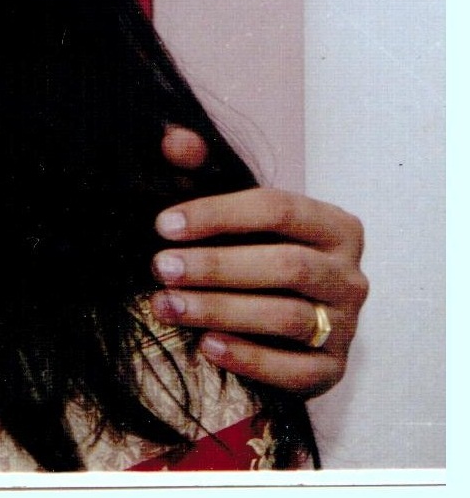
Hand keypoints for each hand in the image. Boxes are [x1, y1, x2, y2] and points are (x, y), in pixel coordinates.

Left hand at [148, 126, 367, 395]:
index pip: (278, 208)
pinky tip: (206, 345)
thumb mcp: (229, 206)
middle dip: (216, 266)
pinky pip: (295, 370)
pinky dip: (249, 358)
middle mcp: (350, 275)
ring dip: (220, 311)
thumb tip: (174, 140)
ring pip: (288, 318)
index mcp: (333, 225)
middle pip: (287, 266)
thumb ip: (201, 169)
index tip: (162, 224)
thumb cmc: (251, 246)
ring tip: (166, 304)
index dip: (217, 214)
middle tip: (160, 267)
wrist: (278, 312)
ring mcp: (346, 325)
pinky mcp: (332, 370)